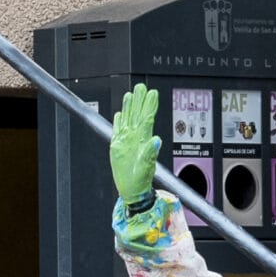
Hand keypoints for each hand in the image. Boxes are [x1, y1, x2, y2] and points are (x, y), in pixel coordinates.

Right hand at [111, 82, 160, 203]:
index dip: (150, 106)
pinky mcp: (118, 146)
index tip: (153, 94)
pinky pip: (118, 129)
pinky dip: (119, 120)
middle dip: (140, 101)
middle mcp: (135, 138)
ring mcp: (126, 141)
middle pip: (137, 115)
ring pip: (128, 119)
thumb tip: (157, 140)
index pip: (147, 118)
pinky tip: (120, 113)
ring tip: (131, 94)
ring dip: (129, 106)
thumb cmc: (140, 180)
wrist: (131, 189)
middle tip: (142, 87)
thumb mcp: (146, 167)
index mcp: (143, 140)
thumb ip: (150, 153)